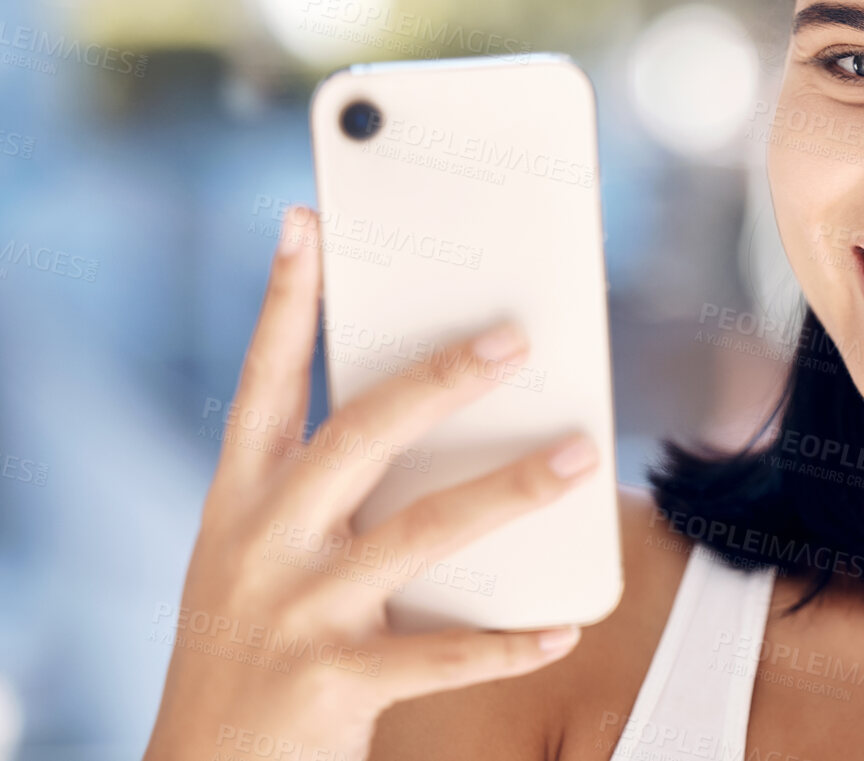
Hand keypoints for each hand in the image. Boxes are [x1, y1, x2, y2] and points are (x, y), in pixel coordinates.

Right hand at [143, 206, 602, 760]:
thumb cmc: (252, 644)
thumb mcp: (262, 556)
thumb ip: (328, 489)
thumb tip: (438, 409)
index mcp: (240, 500)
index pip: (264, 381)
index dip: (284, 299)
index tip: (307, 222)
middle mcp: (264, 542)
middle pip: (359, 435)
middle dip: (437, 379)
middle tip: (514, 336)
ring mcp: (297, 611)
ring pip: (422, 531)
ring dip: (511, 489)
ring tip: (581, 452)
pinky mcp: (332, 682)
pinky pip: (442, 654)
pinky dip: (508, 642)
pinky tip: (564, 625)